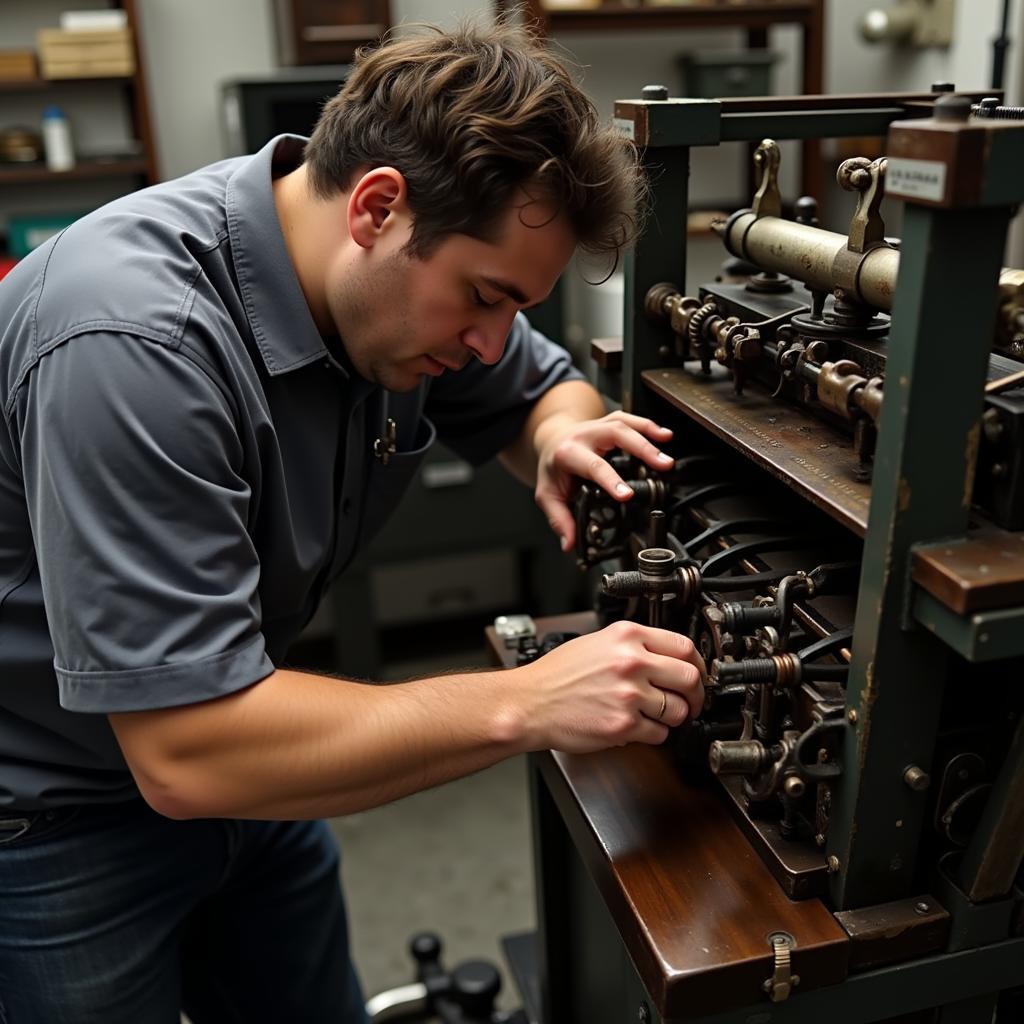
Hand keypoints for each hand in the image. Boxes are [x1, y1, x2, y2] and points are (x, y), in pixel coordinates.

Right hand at [508, 621, 705, 753]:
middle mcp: (631, 662)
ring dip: (672, 718)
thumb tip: (667, 658)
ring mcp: (629, 694)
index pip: (684, 647)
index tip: (696, 674)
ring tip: (653, 715)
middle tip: (690, 702)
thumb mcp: (596, 642)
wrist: (530, 703)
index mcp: (627, 636)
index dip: (697, 665)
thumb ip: (633, 646)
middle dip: (695, 696)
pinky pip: (659, 734)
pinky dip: (652, 734)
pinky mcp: (624, 724)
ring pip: (678, 711)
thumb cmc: (557, 676)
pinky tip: (635, 726)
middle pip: (690, 679)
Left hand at [534, 411, 673, 550]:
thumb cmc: (553, 469)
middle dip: (641, 449)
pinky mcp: (610, 423)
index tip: (627, 495)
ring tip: (667, 454)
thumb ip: (559, 519)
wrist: (551, 441)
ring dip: (649, 435)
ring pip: (625, 423)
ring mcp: (598, 426)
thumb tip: (569, 543)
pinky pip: (630, 419)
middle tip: (663, 466)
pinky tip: (665, 435)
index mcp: (568, 454)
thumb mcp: (548, 495)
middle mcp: (585, 436)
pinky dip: (648, 426)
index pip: (593, 466)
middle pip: (615, 434)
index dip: (611, 480)